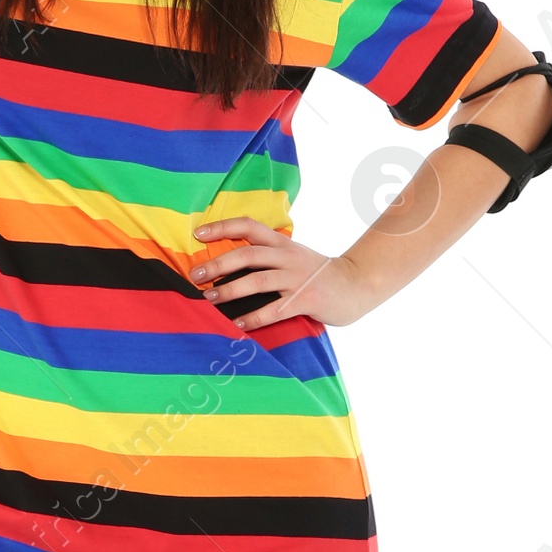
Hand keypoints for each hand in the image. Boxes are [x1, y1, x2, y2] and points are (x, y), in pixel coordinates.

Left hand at [190, 219, 379, 330]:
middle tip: (195, 275)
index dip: (223, 227)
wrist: (356, 284)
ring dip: (230, 290)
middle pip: (248, 254)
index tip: (198, 233)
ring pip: (258, 280)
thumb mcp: (293, 256)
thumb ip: (267, 256)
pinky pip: (275, 310)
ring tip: (208, 299)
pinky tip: (236, 325)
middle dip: (219, 263)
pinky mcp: (306, 300)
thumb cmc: (316, 273)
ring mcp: (297, 278)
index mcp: (282, 243)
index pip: (250, 226)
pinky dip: (253, 318)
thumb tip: (228, 262)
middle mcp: (288, 257)